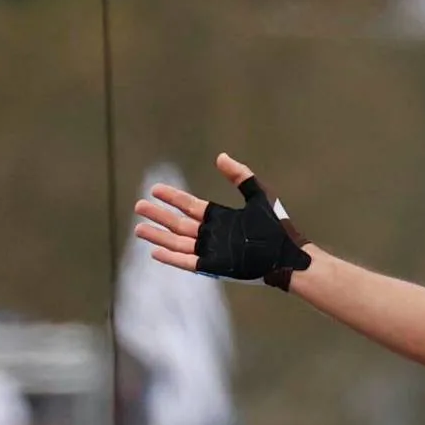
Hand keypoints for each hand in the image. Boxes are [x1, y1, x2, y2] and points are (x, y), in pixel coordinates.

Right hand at [132, 154, 309, 287]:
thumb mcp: (259, 195)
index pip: (190, 206)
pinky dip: (171, 257)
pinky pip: (187, 261)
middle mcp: (212, 234)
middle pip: (178, 223)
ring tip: (139, 229)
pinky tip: (155, 251)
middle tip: (139, 206)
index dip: (172, 197)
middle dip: (158, 215)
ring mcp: (211, 251)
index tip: (155, 189)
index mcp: (220, 218)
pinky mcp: (213, 267)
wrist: (286, 255)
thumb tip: (221, 157)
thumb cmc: (276, 227)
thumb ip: (240, 176)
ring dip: (158, 235)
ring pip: (178, 242)